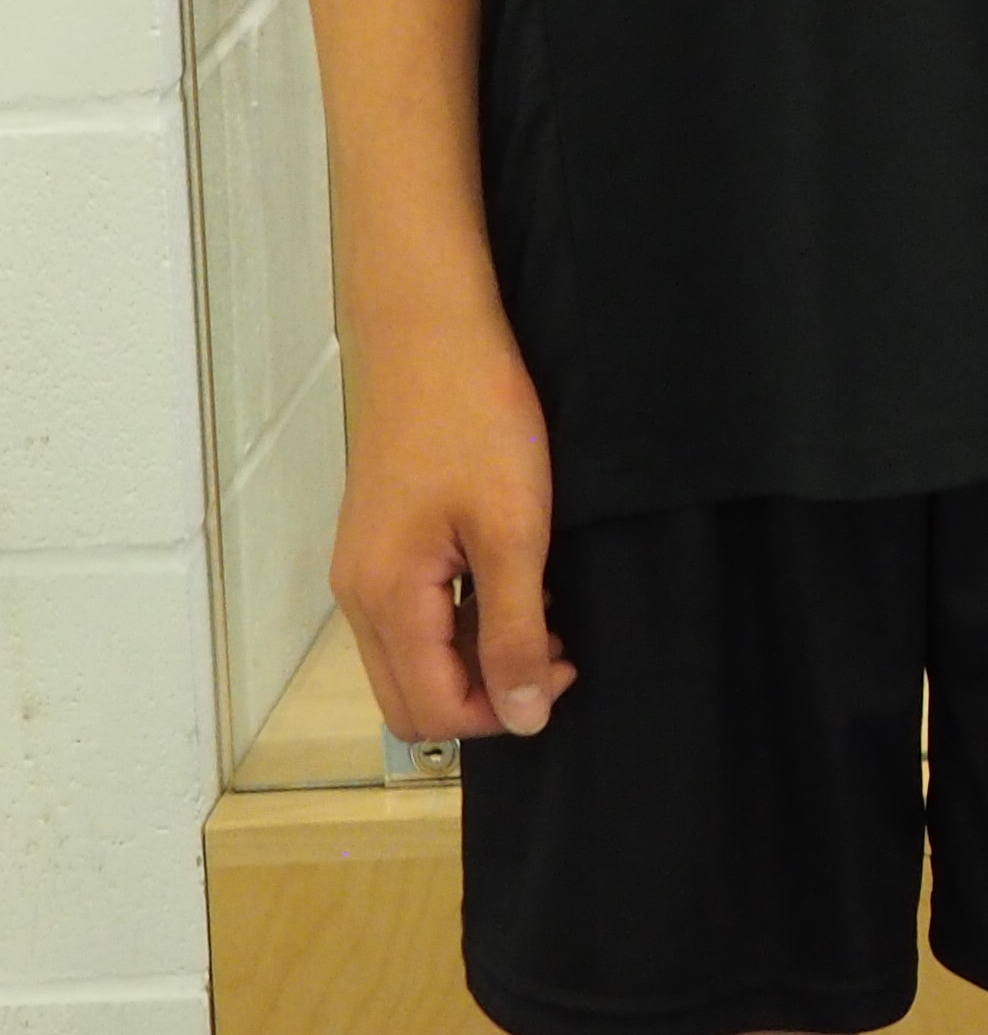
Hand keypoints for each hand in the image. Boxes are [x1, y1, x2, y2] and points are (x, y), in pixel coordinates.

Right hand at [334, 302, 573, 743]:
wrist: (430, 335)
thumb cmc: (476, 422)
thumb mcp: (514, 530)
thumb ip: (515, 629)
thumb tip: (521, 717)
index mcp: (385, 601)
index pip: (431, 713)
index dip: (502, 710)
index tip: (565, 667)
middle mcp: (359, 597)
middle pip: (412, 699)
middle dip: (486, 693)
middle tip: (557, 646)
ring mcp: (363, 569)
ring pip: (412, 659)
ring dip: (476, 656)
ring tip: (544, 608)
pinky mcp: (379, 543)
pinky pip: (413, 617)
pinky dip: (462, 621)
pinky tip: (514, 578)